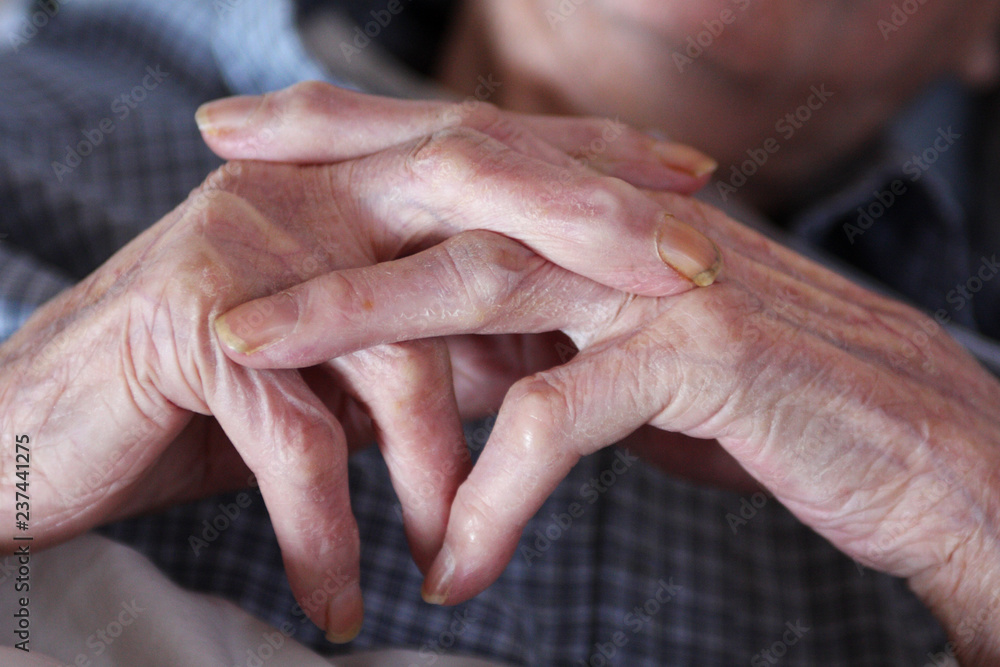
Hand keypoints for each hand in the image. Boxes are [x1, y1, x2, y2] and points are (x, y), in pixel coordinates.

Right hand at [1, 86, 720, 640]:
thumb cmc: (216, 397)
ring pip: (398, 345)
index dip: (597, 164)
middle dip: (588, 226)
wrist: (54, 430)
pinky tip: (343, 602)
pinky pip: (297, 443)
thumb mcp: (350, 354)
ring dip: (438, 470)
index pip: (497, 152)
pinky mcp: (197, 332)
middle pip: (473, 182)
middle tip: (692, 273)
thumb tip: (540, 347)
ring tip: (458, 555)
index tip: (697, 191)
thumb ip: (438, 333)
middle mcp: (307, 195)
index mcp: (351, 186)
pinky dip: (326, 533)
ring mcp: (250, 249)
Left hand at [217, 191, 999, 661]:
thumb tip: (453, 366)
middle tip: (215, 169)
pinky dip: (495, 494)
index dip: (361, 123)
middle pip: (457, 183)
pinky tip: (451, 560)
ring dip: (358, 321)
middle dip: (330, 172)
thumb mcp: (639, 363)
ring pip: (483, 281)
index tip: (257, 123)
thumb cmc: (780, 404)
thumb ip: (549, 349)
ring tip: (251, 362)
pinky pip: (562, 419)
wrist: (928, 447)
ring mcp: (666, 283)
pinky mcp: (705, 356)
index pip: (468, 149)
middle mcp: (631, 227)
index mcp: (611, 216)